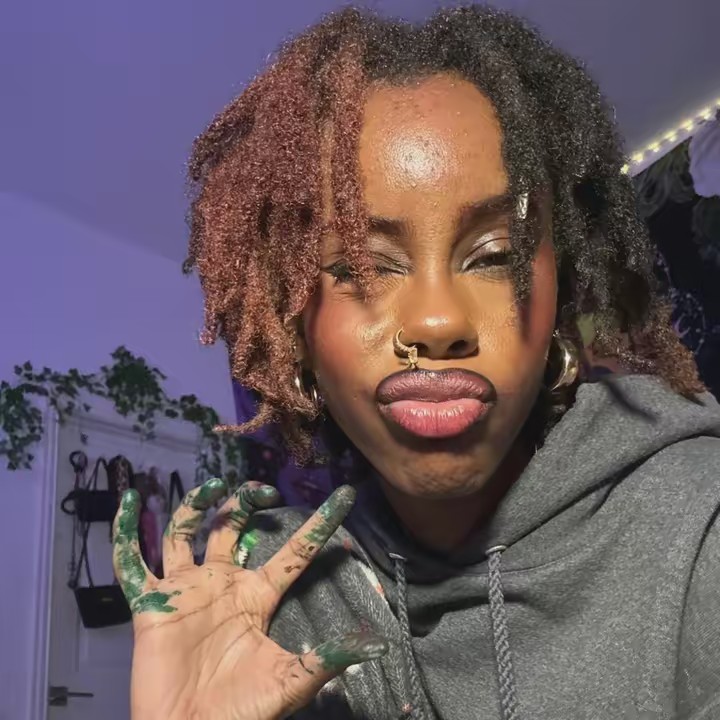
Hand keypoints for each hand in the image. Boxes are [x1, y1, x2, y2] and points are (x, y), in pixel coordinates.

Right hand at [113, 479, 386, 719]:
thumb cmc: (241, 711)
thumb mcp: (290, 680)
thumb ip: (327, 658)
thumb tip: (378, 646)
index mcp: (257, 596)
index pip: (294, 551)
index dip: (320, 523)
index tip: (345, 495)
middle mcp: (222, 583)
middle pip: (232, 527)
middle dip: (244, 502)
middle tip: (260, 488)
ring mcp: (185, 590)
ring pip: (186, 533)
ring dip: (196, 505)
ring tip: (213, 486)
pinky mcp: (152, 604)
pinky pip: (132, 563)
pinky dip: (126, 534)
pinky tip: (130, 503)